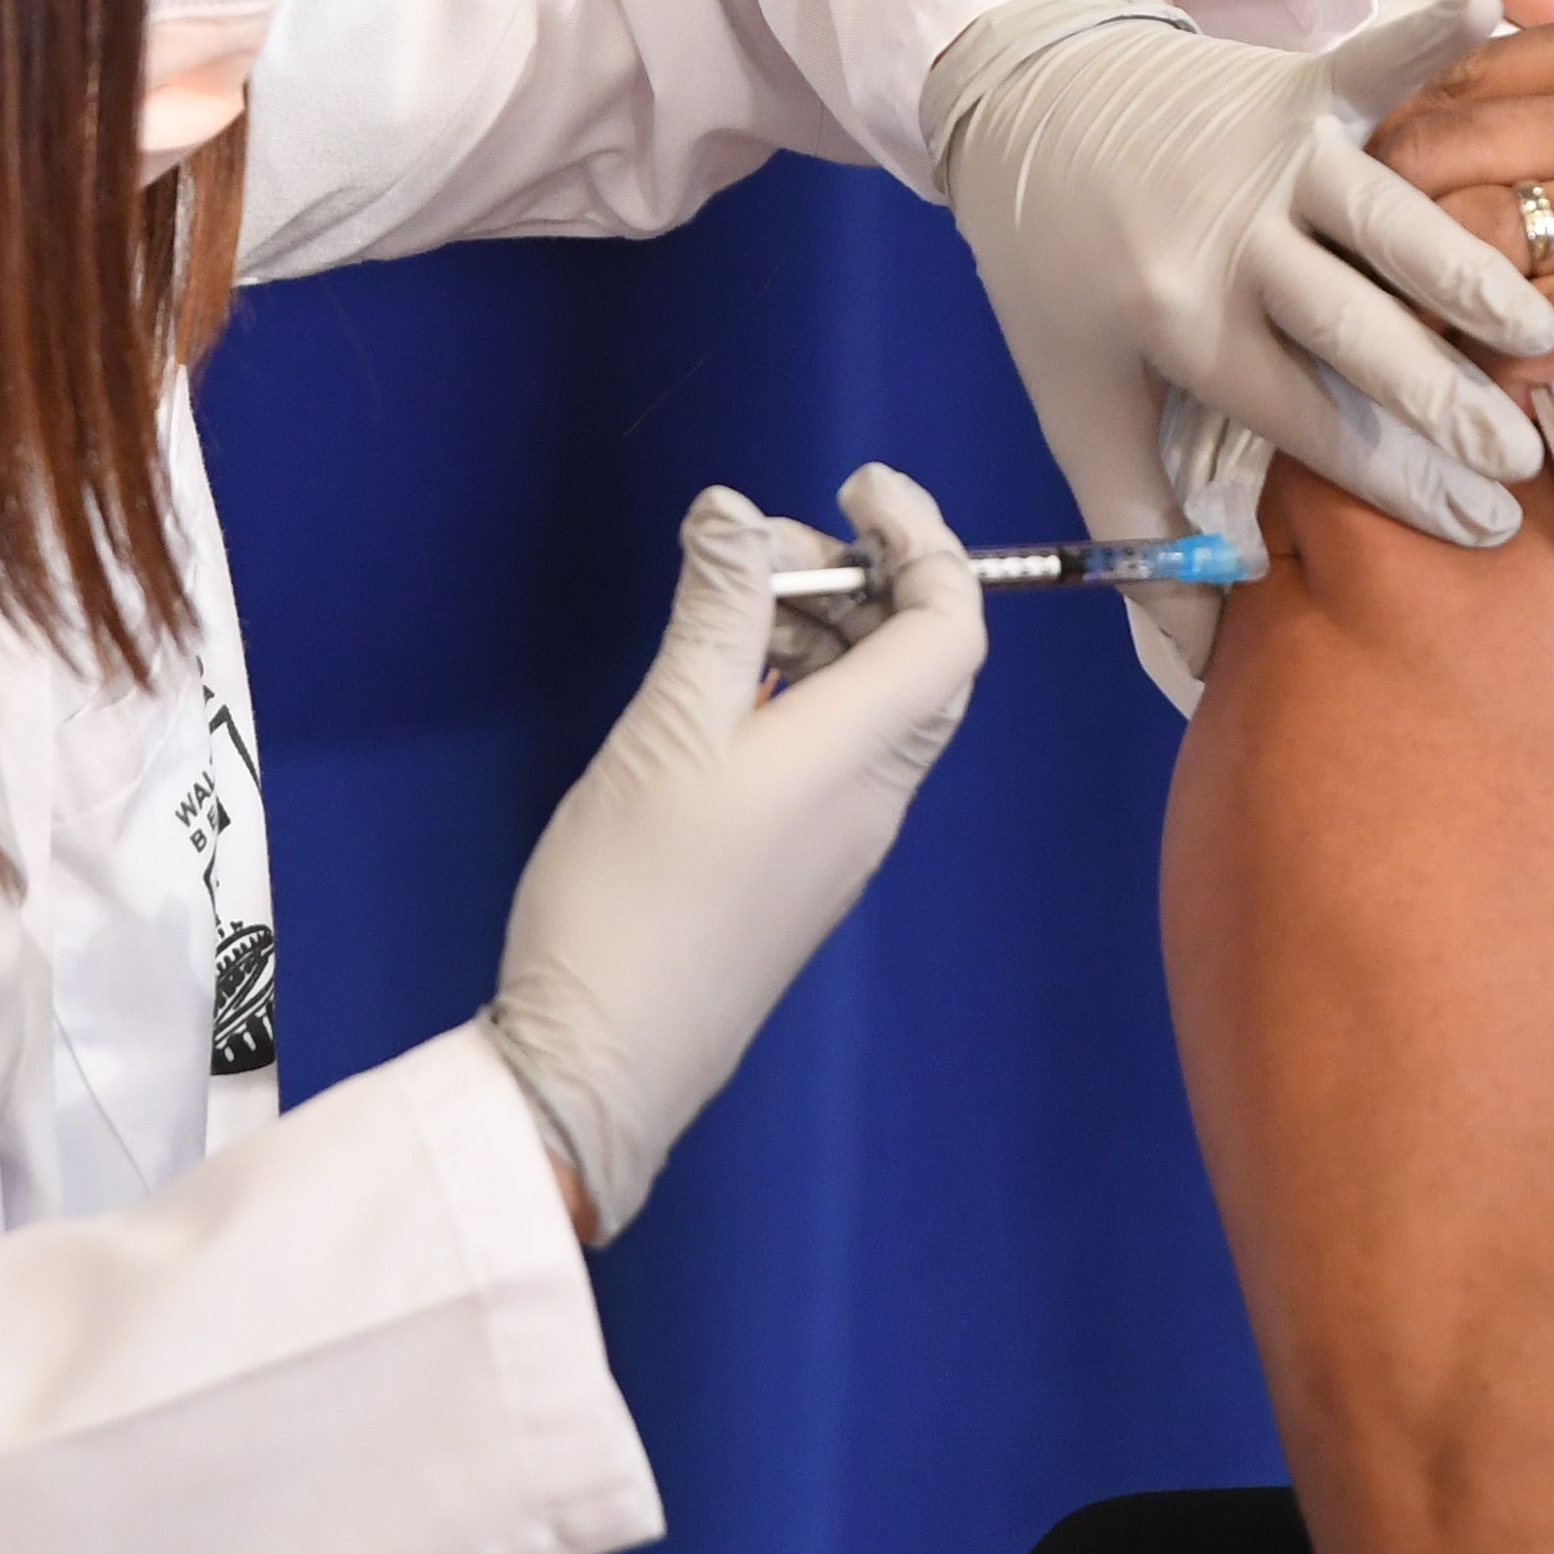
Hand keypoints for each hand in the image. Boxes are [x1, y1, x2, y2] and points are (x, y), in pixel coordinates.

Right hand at [482, 466, 984, 1240]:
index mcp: (861, 754)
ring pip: (871, 703)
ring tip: (720, 609)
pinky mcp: (797, 869)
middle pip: (920, 657)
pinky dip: (792, 689)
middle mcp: (874, 795)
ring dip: (818, 631)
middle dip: (860, 577)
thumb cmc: (631, 896)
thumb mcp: (664, 730)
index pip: (952, 624)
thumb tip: (737, 511)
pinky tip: (711, 687)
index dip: (924, 536)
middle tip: (759, 552)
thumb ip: (714, 612)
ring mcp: (839, 839)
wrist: (601, 1068)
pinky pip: (830, 749)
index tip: (852, 485)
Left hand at [936, 0, 1553, 564]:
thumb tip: (1200, 658)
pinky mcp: (1294, 85)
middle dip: (1443, 402)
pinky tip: (1498, 14)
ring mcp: (1269, 154)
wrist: (1022, 103)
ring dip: (1466, 269)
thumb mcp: (1076, 402)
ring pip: (1388, 218)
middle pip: (1356, 329)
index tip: (1478, 531)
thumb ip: (1140, 527)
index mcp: (1181, 322)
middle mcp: (1231, 237)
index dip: (1393, 481)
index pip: (1306, 418)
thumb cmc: (1061, 269)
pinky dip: (1432, 37)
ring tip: (1542, 327)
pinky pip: (1375, 65)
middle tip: (1522, 461)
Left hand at [1368, 0, 1553, 427]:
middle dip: (1380, 205)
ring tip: (1405, 327)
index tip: (1399, 173)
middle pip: (1434, 151)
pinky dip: (1480, 366)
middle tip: (1372, 257)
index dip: (1412, 125)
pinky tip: (1477, 387)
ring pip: (1456, 243)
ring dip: (1413, 290)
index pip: (1470, 70)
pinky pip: (1518, 339)